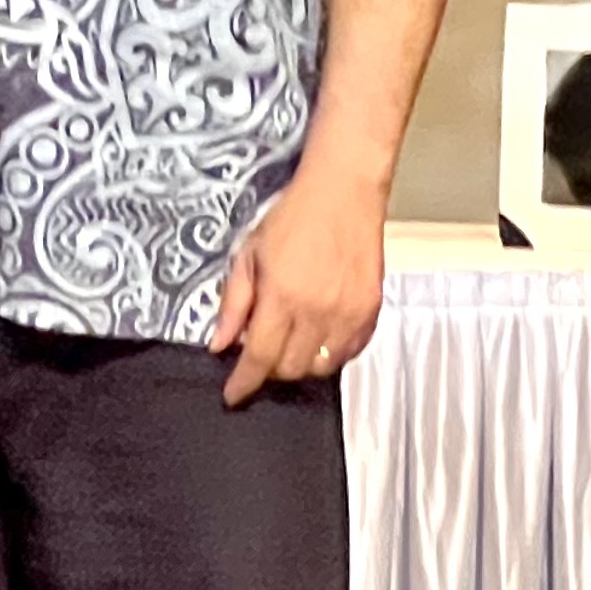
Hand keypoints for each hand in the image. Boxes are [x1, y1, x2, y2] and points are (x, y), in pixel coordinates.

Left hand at [210, 165, 385, 407]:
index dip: (244, 383)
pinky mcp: (371, 311)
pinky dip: (331, 354)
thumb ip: (234, 304)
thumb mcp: (248, 255)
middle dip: (269, 369)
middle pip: (291, 369)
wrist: (343, 194)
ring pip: (321, 367)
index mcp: (282, 296)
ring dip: (301, 363)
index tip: (233, 396)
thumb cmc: (291, 218)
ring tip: (290, 341)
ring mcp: (349, 314)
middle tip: (260, 350)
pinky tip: (318, 336)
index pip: (259, 357)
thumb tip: (219, 345)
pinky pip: (349, 353)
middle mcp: (317, 312)